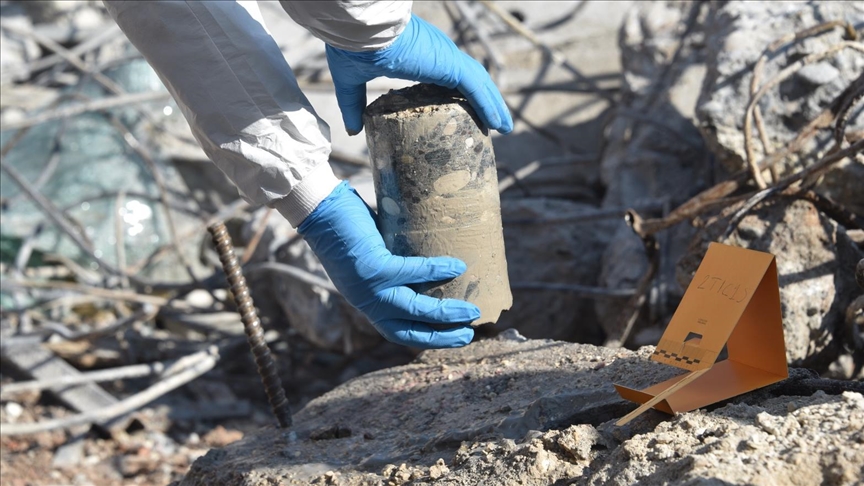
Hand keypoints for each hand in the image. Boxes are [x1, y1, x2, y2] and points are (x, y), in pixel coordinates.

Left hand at [297, 182, 477, 347]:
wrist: (318, 208)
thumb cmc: (347, 225)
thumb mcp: (373, 255)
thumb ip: (396, 265)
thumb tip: (436, 258)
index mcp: (366, 301)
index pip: (398, 332)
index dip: (426, 339)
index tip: (453, 338)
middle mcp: (366, 301)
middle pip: (408, 331)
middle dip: (441, 337)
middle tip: (469, 335)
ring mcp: (368, 287)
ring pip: (414, 309)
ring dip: (446, 313)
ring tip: (472, 311)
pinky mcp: (372, 267)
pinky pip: (410, 273)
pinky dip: (435, 270)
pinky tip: (457, 266)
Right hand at [326, 14, 512, 134]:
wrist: (357, 30)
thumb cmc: (352, 47)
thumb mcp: (351, 82)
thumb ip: (354, 105)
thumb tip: (352, 130)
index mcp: (419, 57)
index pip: (447, 78)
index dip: (459, 95)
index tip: (465, 113)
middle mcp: (438, 55)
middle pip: (470, 82)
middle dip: (485, 102)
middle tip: (494, 124)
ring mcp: (447, 58)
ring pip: (480, 85)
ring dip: (494, 106)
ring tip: (504, 126)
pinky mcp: (451, 64)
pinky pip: (478, 88)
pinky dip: (490, 106)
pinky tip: (499, 123)